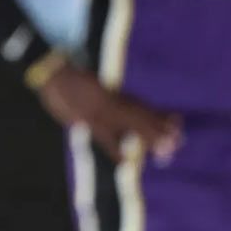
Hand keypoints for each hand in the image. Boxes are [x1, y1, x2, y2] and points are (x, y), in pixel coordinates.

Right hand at [37, 62, 181, 161]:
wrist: (52, 69)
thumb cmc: (67, 75)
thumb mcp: (90, 84)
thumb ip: (103, 95)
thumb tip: (115, 102)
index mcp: (111, 93)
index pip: (139, 105)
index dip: (157, 114)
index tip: (175, 120)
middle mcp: (110, 101)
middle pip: (139, 115)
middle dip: (159, 128)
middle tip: (178, 140)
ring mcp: (100, 110)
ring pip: (129, 125)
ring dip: (148, 136)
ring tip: (167, 148)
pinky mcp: (87, 118)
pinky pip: (103, 137)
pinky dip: (114, 149)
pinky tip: (126, 162)